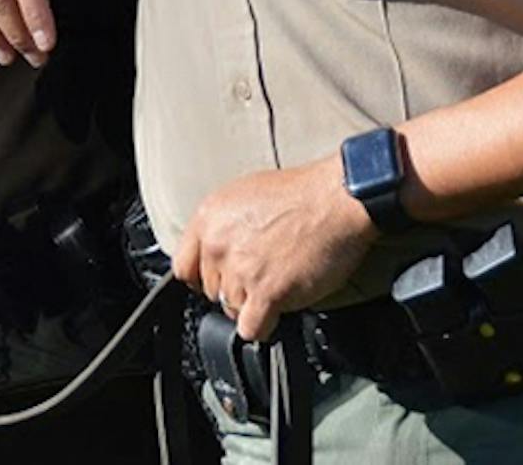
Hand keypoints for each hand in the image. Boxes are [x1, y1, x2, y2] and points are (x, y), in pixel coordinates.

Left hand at [172, 157, 377, 342]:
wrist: (338, 199)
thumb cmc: (303, 194)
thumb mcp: (246, 194)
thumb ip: (224, 226)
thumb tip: (218, 251)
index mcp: (209, 217)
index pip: (184, 267)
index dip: (204, 277)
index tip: (220, 280)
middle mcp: (218, 243)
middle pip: (211, 291)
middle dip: (235, 289)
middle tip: (262, 276)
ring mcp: (241, 269)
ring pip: (231, 310)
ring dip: (254, 306)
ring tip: (278, 285)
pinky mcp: (266, 293)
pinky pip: (251, 329)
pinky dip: (264, 326)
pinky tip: (278, 311)